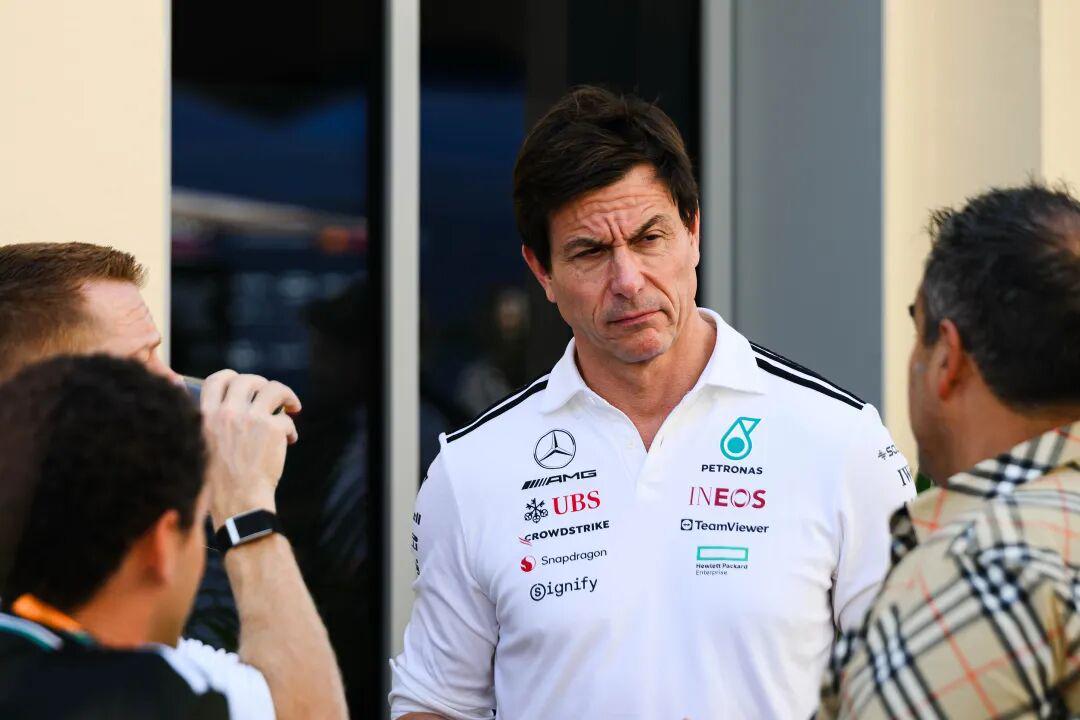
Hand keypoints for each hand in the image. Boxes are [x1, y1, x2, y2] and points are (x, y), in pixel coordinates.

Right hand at [200, 370, 301, 526]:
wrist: (237, 504)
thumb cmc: (220, 484)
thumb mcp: (202, 448)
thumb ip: (210, 426)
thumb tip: (221, 408)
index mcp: (205, 416)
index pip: (216, 380)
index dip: (233, 377)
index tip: (245, 386)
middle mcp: (226, 413)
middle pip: (248, 380)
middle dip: (263, 385)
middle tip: (273, 398)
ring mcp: (250, 418)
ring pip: (274, 388)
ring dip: (286, 396)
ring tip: (293, 408)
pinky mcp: (271, 429)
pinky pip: (286, 419)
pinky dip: (291, 429)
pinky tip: (290, 441)